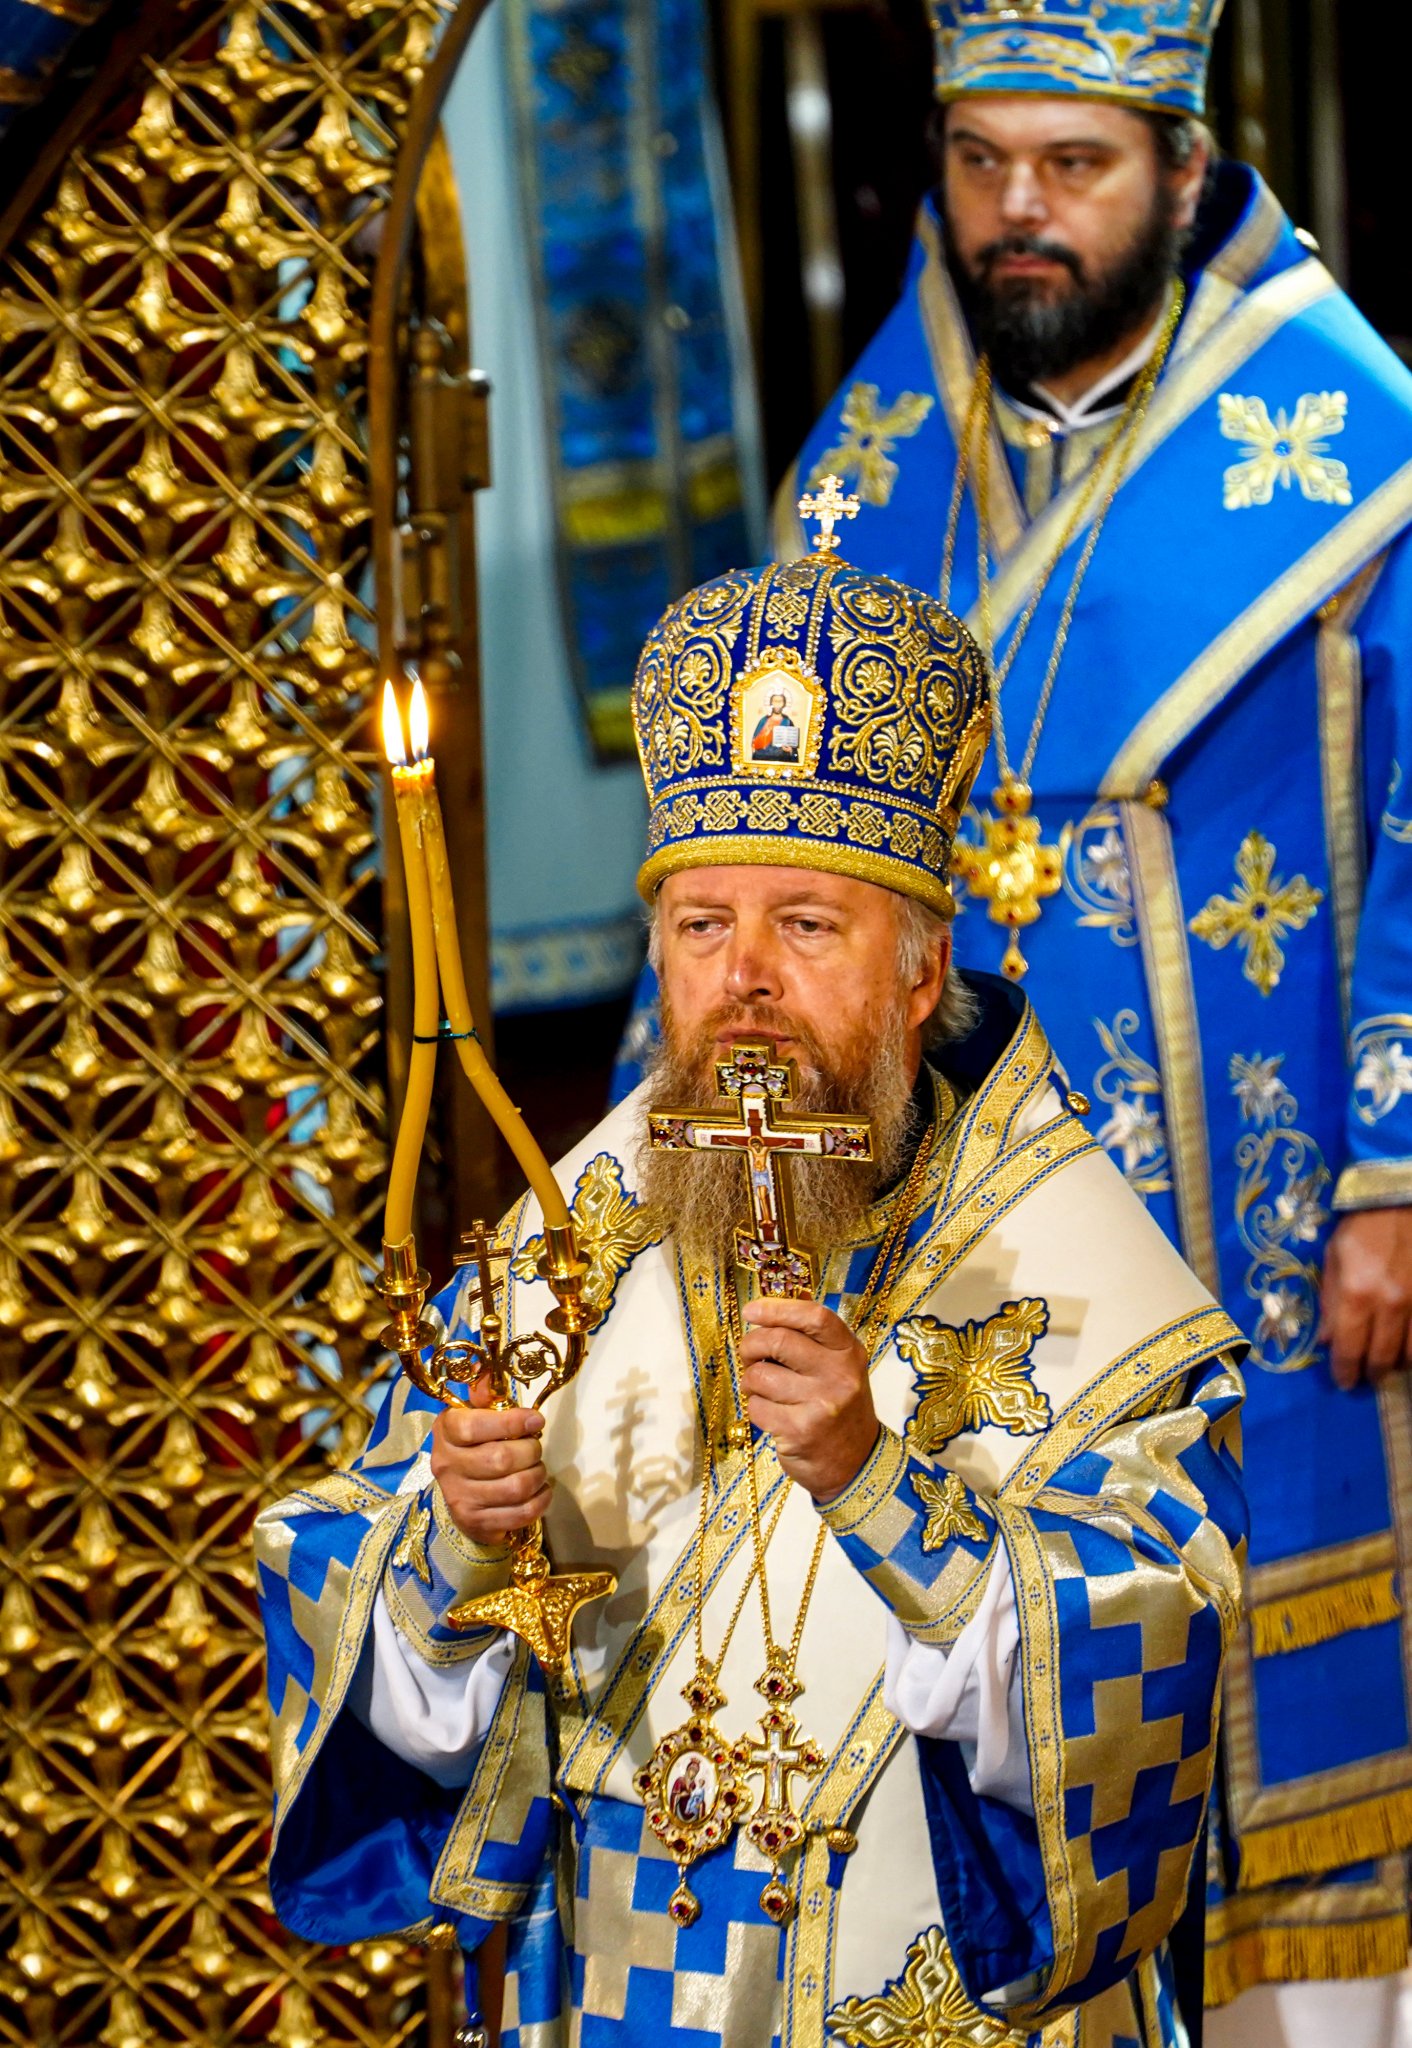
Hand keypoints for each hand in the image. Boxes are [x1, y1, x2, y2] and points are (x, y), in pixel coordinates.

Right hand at [430, 1377, 549, 1543]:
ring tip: (538, 1469)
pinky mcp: (477, 1523)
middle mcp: (447, 1466)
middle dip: (531, 1451)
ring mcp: (460, 1498)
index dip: (511, 1422)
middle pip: (501, 1459)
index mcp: (446, 1432)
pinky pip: (521, 1514)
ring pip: (515, 1487)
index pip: (474, 1426)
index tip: (536, 1419)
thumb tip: (487, 1372)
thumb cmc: (474, 1447)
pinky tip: (541, 1491)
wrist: (459, 1498)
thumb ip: (484, 1394)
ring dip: (538, 1475)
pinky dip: (541, 1501)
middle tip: (536, 1447)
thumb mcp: (475, 1416)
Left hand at [738, 1297, 876, 1501]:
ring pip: (760, 1375)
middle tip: (750, 1355)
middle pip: (778, 1340)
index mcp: (849, 1353)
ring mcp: (820, 1405)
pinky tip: (771, 1414)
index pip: (814, 1317)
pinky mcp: (799, 1432)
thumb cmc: (840, 1407)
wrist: (856, 1464)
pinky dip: (755, 1407)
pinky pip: (756, 1406)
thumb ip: (814, 1337)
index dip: (777, 1308)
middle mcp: (839, 1376)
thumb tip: (782, 1302)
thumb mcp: (839, 1368)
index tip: (752, 1311)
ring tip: (764, 1389)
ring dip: (751, 1381)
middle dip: (751, 1345)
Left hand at [1319, 1207, 1411, 1388]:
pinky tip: (1407, 1346)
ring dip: (1397, 1364)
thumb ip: (1330, 1303)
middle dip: (1371, 1373)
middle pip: (1383, 1359)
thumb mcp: (1333, 1260)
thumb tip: (1326, 1341)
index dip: (1345, 1371)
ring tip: (1387, 1362)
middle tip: (1365, 1376)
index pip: (1349, 1349)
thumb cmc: (1361, 1228)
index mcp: (1356, 1294)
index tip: (1343, 1382)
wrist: (1399, 1201)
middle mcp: (1390, 1305)